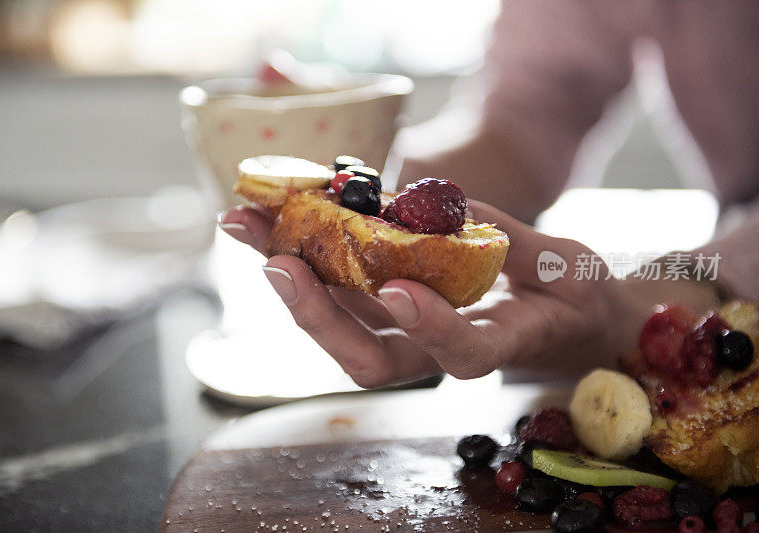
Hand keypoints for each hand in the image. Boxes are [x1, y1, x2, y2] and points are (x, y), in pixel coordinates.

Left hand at [219, 200, 719, 386]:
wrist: (553, 321)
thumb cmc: (569, 298)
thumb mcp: (568, 268)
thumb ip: (516, 246)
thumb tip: (455, 212)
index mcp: (494, 345)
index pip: (462, 353)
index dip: (431, 327)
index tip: (400, 288)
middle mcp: (434, 351)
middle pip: (370, 358)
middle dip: (319, 316)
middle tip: (278, 262)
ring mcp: (402, 333)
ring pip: (337, 324)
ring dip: (287, 276)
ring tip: (243, 224)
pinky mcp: (381, 308)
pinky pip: (333, 290)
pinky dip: (297, 254)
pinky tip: (264, 219)